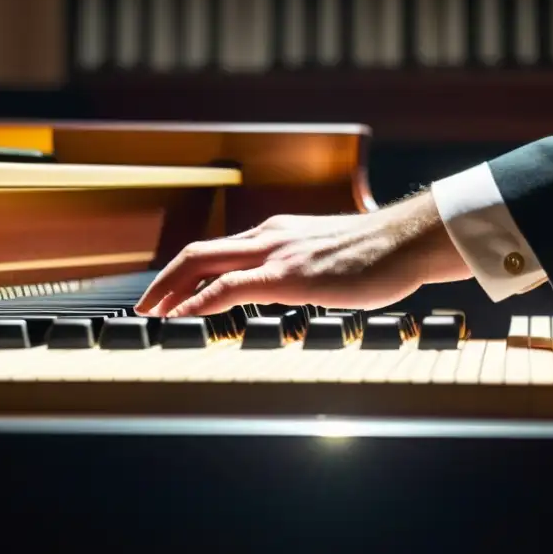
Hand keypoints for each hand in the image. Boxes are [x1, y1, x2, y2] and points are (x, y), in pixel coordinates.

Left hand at [135, 191, 471, 316]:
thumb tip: (302, 290)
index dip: (185, 272)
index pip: (218, 250)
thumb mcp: (332, 257)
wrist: (409, 242)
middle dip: (162, 280)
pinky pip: (227, 288)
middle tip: (143, 307)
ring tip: (150, 315)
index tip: (168, 294)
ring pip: (201, 263)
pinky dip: (197, 303)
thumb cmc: (382, 253)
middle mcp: (268, 237)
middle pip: (197, 253)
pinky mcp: (286, 275)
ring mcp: (275, 253)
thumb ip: (307, 269)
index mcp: (278, 234)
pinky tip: (181, 319)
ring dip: (168, 290)